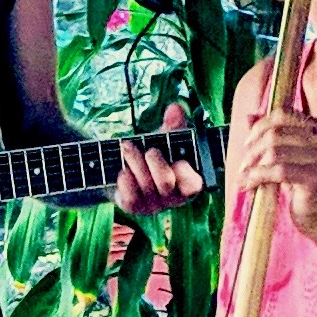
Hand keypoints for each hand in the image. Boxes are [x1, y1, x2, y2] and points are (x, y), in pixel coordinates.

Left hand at [115, 102, 207, 217]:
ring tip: (127, 147)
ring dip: (135, 162)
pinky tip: (122, 171)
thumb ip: (172, 125)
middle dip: (154, 161)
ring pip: (146, 187)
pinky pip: (130, 198)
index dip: (185, 172)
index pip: (194, 184)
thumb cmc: (152, 154)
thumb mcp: (163, 138)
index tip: (178, 159)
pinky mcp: (135, 208)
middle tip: (147, 149)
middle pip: (165, 182)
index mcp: (186, 182)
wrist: (123, 168)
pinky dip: (125, 180)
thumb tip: (175, 107)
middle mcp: (172, 198)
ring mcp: (154, 206)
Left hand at [239, 108, 316, 240]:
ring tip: (244, 178)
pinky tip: (249, 186)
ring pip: (274, 151)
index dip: (260, 127)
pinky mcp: (316, 178)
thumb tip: (248, 116)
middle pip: (276, 133)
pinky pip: (278, 171)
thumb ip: (270, 135)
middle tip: (243, 166)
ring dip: (252, 165)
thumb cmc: (303, 189)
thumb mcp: (287, 157)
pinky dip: (258, 177)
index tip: (247, 144)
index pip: (284, 115)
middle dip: (253, 149)